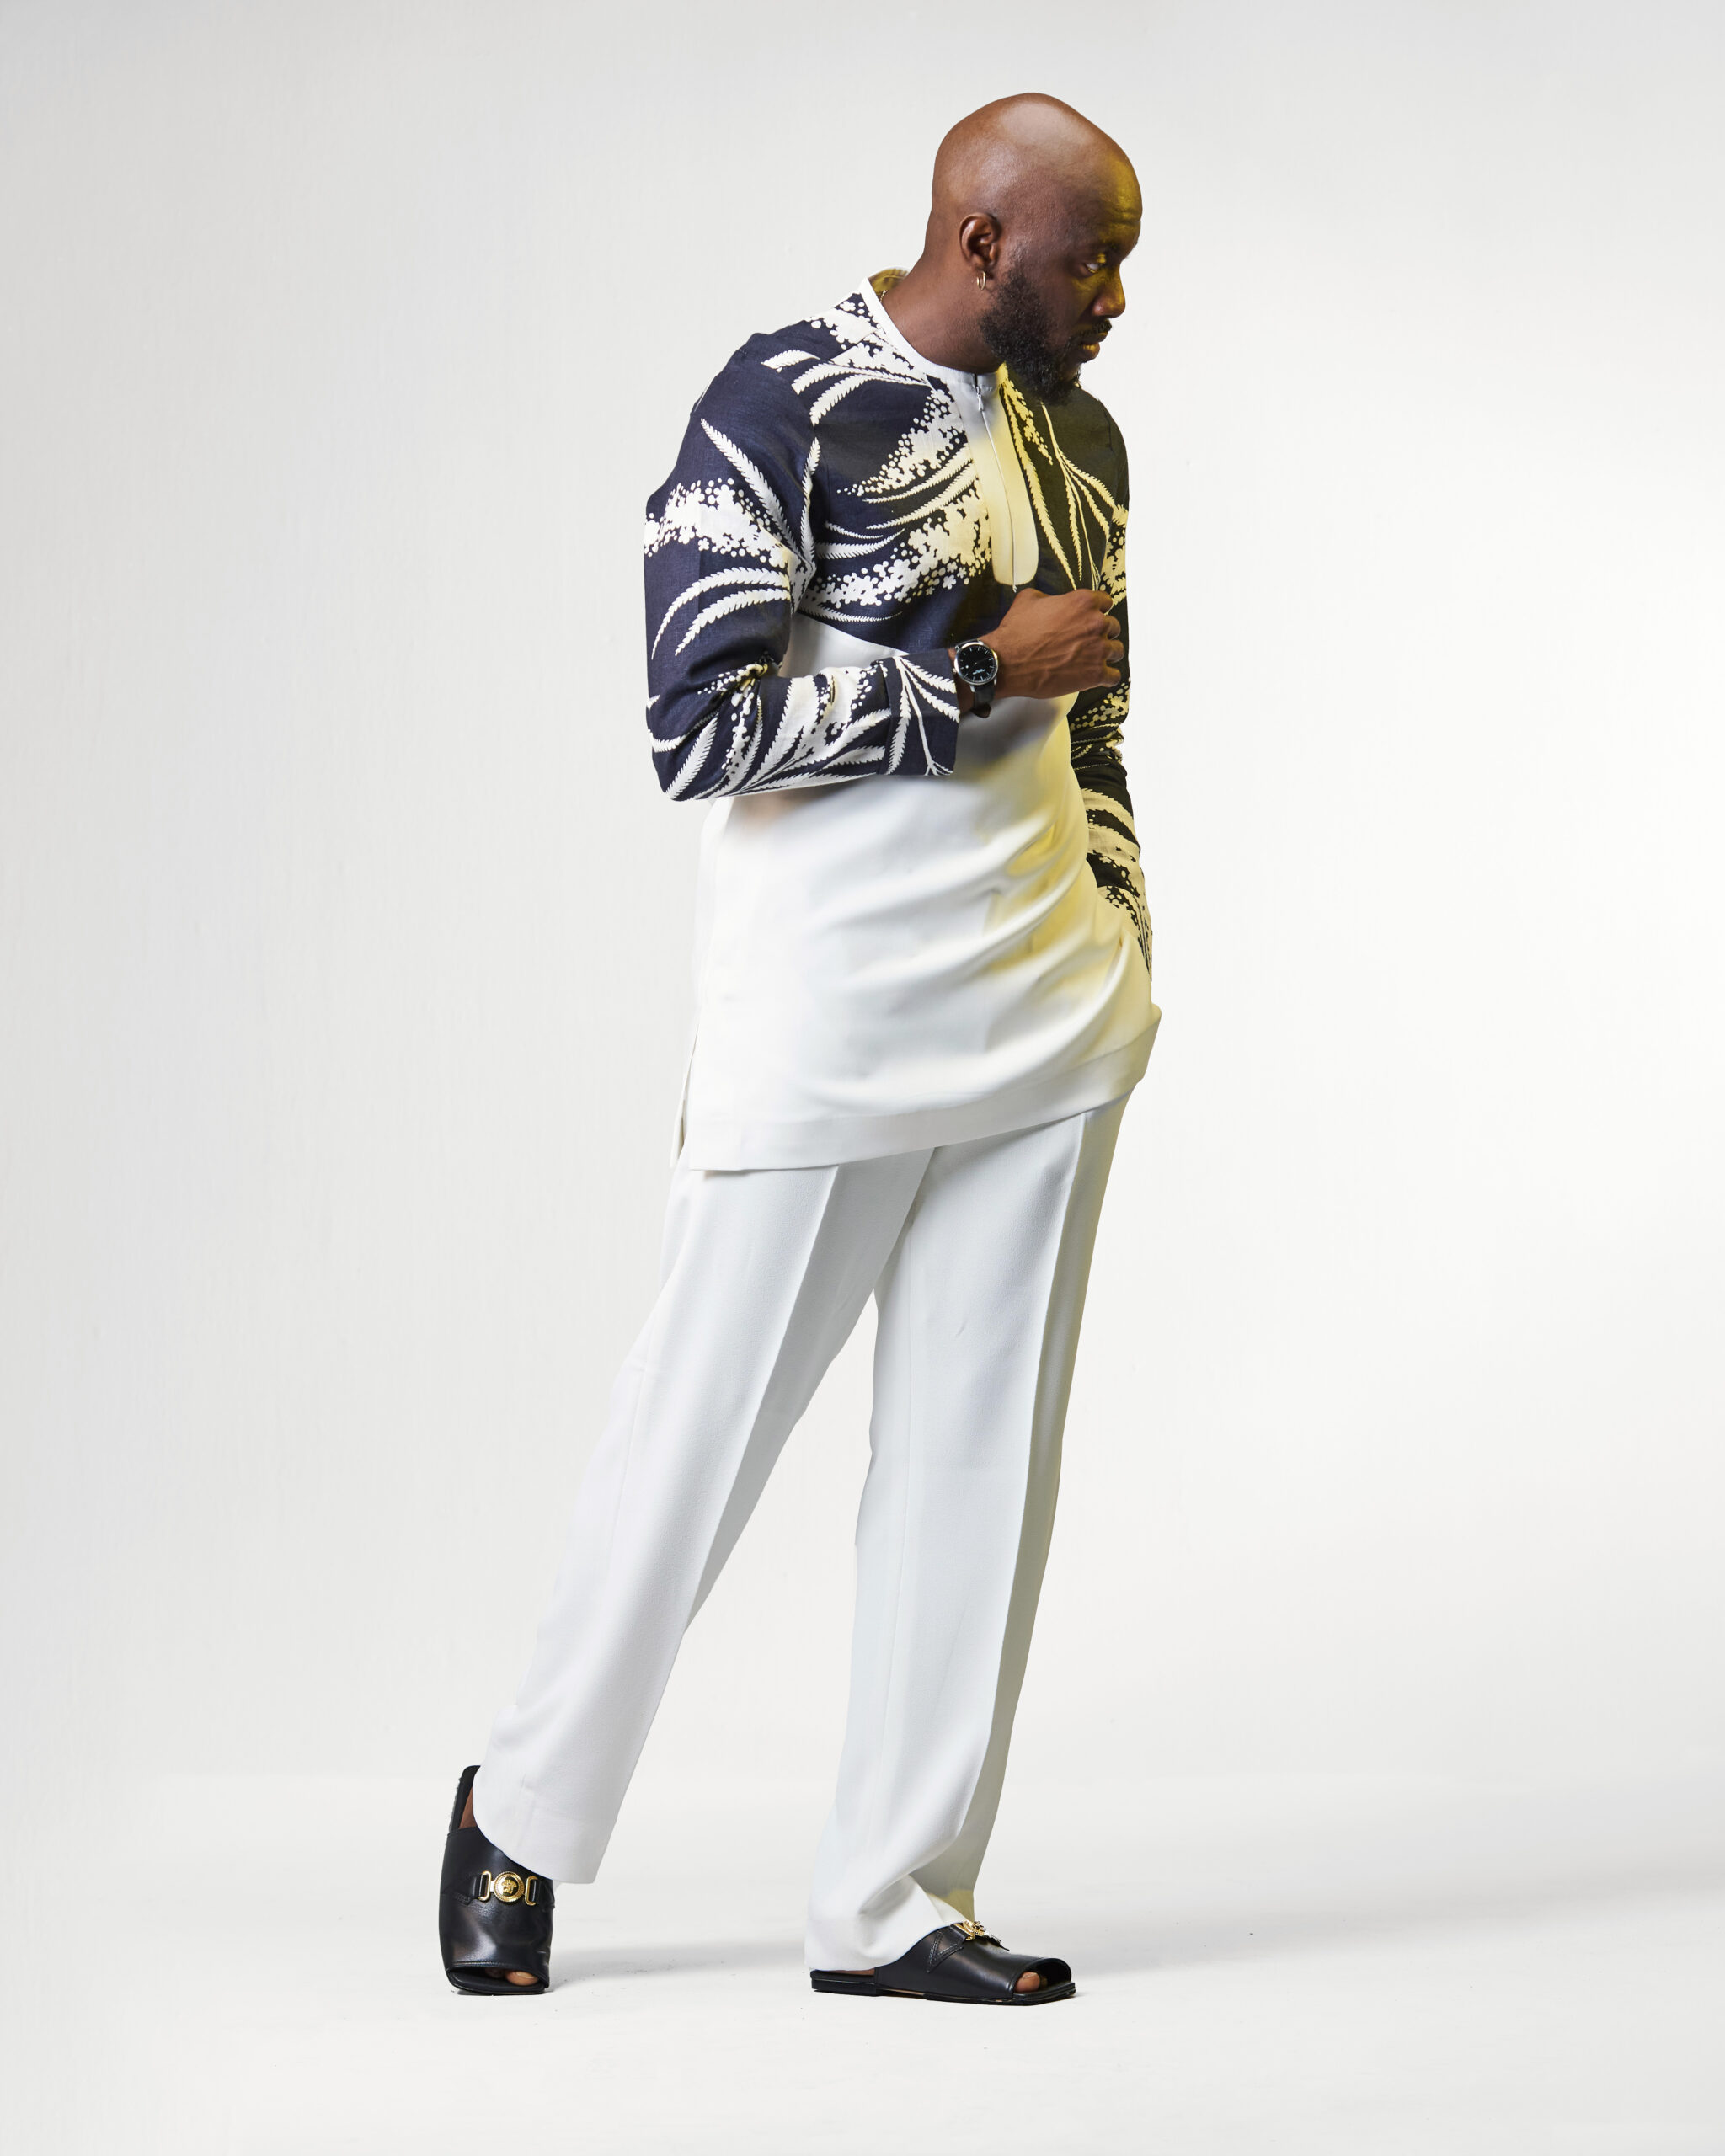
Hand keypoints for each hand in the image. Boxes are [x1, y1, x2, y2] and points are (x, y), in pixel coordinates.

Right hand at [981, 586, 1121, 702]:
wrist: (1007, 663)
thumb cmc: (1016, 633)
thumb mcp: (1028, 599)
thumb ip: (1048, 596)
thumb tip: (1051, 600)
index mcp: (1083, 602)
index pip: (1106, 602)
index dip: (1098, 610)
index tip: (1093, 617)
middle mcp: (1095, 624)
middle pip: (1113, 626)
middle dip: (1102, 632)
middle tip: (1090, 640)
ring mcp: (1098, 650)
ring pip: (1117, 650)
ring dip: (1108, 653)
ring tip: (1096, 659)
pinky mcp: (1095, 674)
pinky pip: (1114, 676)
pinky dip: (1108, 677)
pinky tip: (1101, 677)